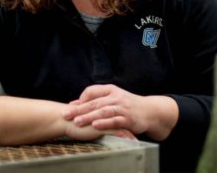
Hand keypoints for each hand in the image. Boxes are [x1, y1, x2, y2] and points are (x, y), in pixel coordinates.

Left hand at [63, 84, 177, 140]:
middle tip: (66, 115)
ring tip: (77, 121)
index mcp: (111, 89)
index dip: (80, 99)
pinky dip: (104, 123)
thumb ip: (96, 100)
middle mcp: (116, 97)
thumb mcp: (113, 98)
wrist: (150, 111)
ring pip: (103, 111)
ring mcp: (123, 107)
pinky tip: (95, 125)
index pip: (92, 91)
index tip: (71, 107)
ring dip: (89, 116)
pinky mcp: (128, 118)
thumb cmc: (128, 105)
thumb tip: (74, 104)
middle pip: (94, 102)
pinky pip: (115, 120)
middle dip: (79, 109)